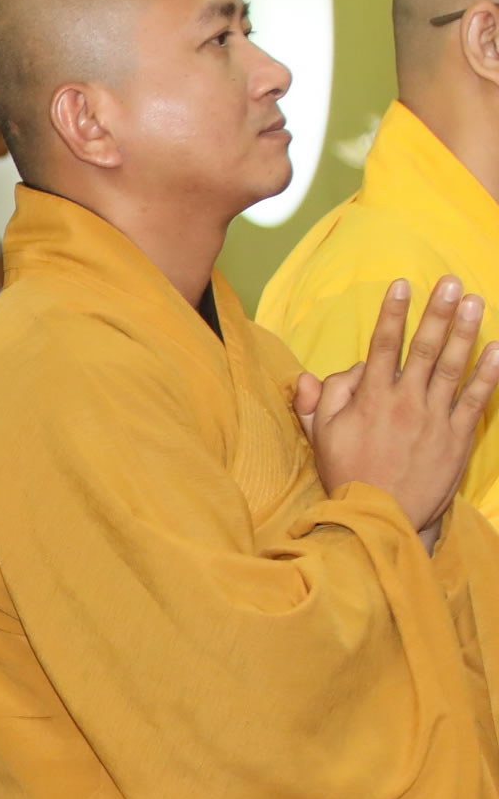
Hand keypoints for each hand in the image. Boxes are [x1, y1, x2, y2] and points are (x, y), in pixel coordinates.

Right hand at [297, 275, 498, 546]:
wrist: (382, 517)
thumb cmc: (349, 475)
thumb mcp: (321, 437)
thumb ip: (318, 400)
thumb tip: (317, 373)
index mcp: (370, 399)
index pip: (382, 346)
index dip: (393, 313)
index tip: (402, 285)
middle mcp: (404, 402)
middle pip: (423, 348)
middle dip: (437, 312)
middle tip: (450, 282)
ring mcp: (434, 418)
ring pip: (452, 366)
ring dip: (464, 331)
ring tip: (474, 301)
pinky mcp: (457, 436)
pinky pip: (476, 398)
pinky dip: (489, 373)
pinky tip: (498, 348)